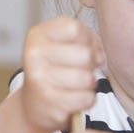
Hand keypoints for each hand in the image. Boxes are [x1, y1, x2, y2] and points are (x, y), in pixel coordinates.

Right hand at [19, 17, 103, 132]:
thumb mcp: (61, 44)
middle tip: (82, 69)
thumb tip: (99, 56)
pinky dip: (87, 100)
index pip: (76, 29)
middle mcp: (35, 55)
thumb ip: (84, 39)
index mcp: (38, 35)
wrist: (33, 103)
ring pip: (88, 78)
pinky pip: (86, 98)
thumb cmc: (53, 69)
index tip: (83, 48)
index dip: (88, 39)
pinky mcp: (49, 102)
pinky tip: (74, 98)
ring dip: (90, 84)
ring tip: (78, 84)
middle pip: (85, 54)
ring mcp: (40, 79)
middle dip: (91, 64)